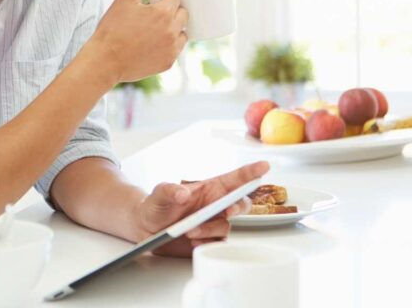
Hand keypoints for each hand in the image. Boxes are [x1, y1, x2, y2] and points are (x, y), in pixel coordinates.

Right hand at [86, 0, 188, 83]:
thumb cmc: (113, 28)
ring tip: (153, 30)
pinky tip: (152, 44)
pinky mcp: (168, 62)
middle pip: (183, 14)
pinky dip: (168, 44)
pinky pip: (176, 48)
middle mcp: (171, 31)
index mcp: (163, 13)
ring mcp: (171, 48)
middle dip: (171, 11)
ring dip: (173, 28)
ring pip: (182, 32)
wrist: (105, 60)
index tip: (153, 3)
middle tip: (152, 16)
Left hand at [130, 161, 268, 256]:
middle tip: (228, 211)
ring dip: (210, 229)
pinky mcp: (209, 240)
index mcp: (209, 188)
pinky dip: (206, 243)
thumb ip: (169, 190)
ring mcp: (213, 223)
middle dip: (239, 206)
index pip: (234, 178)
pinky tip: (193, 242)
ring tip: (189, 231)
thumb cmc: (156, 206)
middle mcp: (215, 204)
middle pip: (241, 203)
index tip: (264, 166)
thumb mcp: (159, 194)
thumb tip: (182, 193)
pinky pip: (217, 244)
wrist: (146, 228)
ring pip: (226, 226)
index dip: (250, 172)